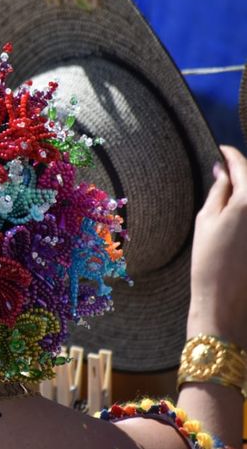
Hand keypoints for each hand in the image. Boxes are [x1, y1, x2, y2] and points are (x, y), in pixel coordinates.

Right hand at [187, 145, 246, 347]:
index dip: (231, 155)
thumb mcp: (205, 220)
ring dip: (246, 192)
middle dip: (242, 172)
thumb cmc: (209, 260)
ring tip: (232, 191)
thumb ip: (218, 191)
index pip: (243, 167)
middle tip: (225, 169)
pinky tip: (239, 212)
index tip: (222, 149)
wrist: (227, 299)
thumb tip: (223, 171)